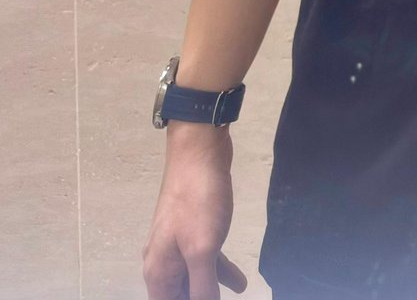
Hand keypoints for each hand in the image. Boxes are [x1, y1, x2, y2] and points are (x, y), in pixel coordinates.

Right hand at [142, 129, 246, 299]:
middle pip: (180, 295)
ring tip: (238, 293)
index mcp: (159, 272)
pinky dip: (219, 271)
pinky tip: (238, 282)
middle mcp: (164, 261)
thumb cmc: (197, 201)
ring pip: (194, 278)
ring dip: (213, 291)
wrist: (198, 151)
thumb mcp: (202, 250)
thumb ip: (203, 288)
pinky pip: (204, 259)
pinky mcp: (193, 228)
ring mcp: (178, 242)